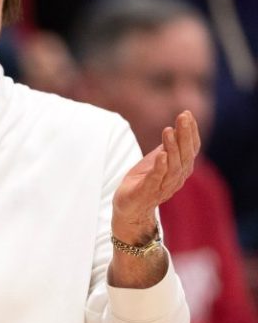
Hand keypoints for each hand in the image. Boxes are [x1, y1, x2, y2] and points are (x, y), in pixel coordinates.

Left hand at [112, 110, 199, 241]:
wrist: (130, 208)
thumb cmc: (146, 180)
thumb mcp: (160, 158)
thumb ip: (171, 144)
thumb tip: (183, 121)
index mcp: (182, 168)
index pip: (191, 148)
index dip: (191, 132)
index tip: (187, 114)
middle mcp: (177, 177)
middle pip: (185, 155)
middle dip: (185, 135)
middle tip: (182, 117)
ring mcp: (163, 186)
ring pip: (173, 166)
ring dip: (172, 147)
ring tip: (168, 130)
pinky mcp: (147, 192)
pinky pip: (156, 179)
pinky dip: (160, 167)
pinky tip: (162, 155)